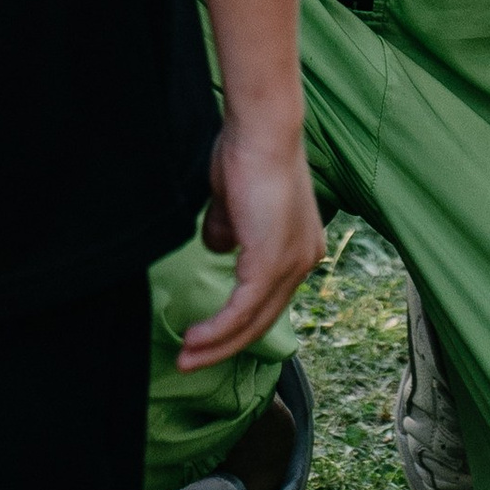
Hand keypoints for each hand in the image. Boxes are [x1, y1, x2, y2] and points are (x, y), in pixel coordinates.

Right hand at [178, 114, 324, 369]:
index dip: (235, 322)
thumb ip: (229, 229)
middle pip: (263, 321)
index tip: (203, 336)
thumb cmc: (246, 151)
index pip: (267, 300)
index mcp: (299, 247)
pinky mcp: (273, 263)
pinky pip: (242, 310)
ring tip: (185, 357)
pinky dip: (217, 329)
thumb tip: (218, 248)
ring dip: (215, 344)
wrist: (260, 129)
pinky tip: (194, 338)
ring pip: (253, 322)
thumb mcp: (233, 200)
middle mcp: (304, 261)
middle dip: (223, 346)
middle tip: (189, 360)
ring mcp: (292, 264)